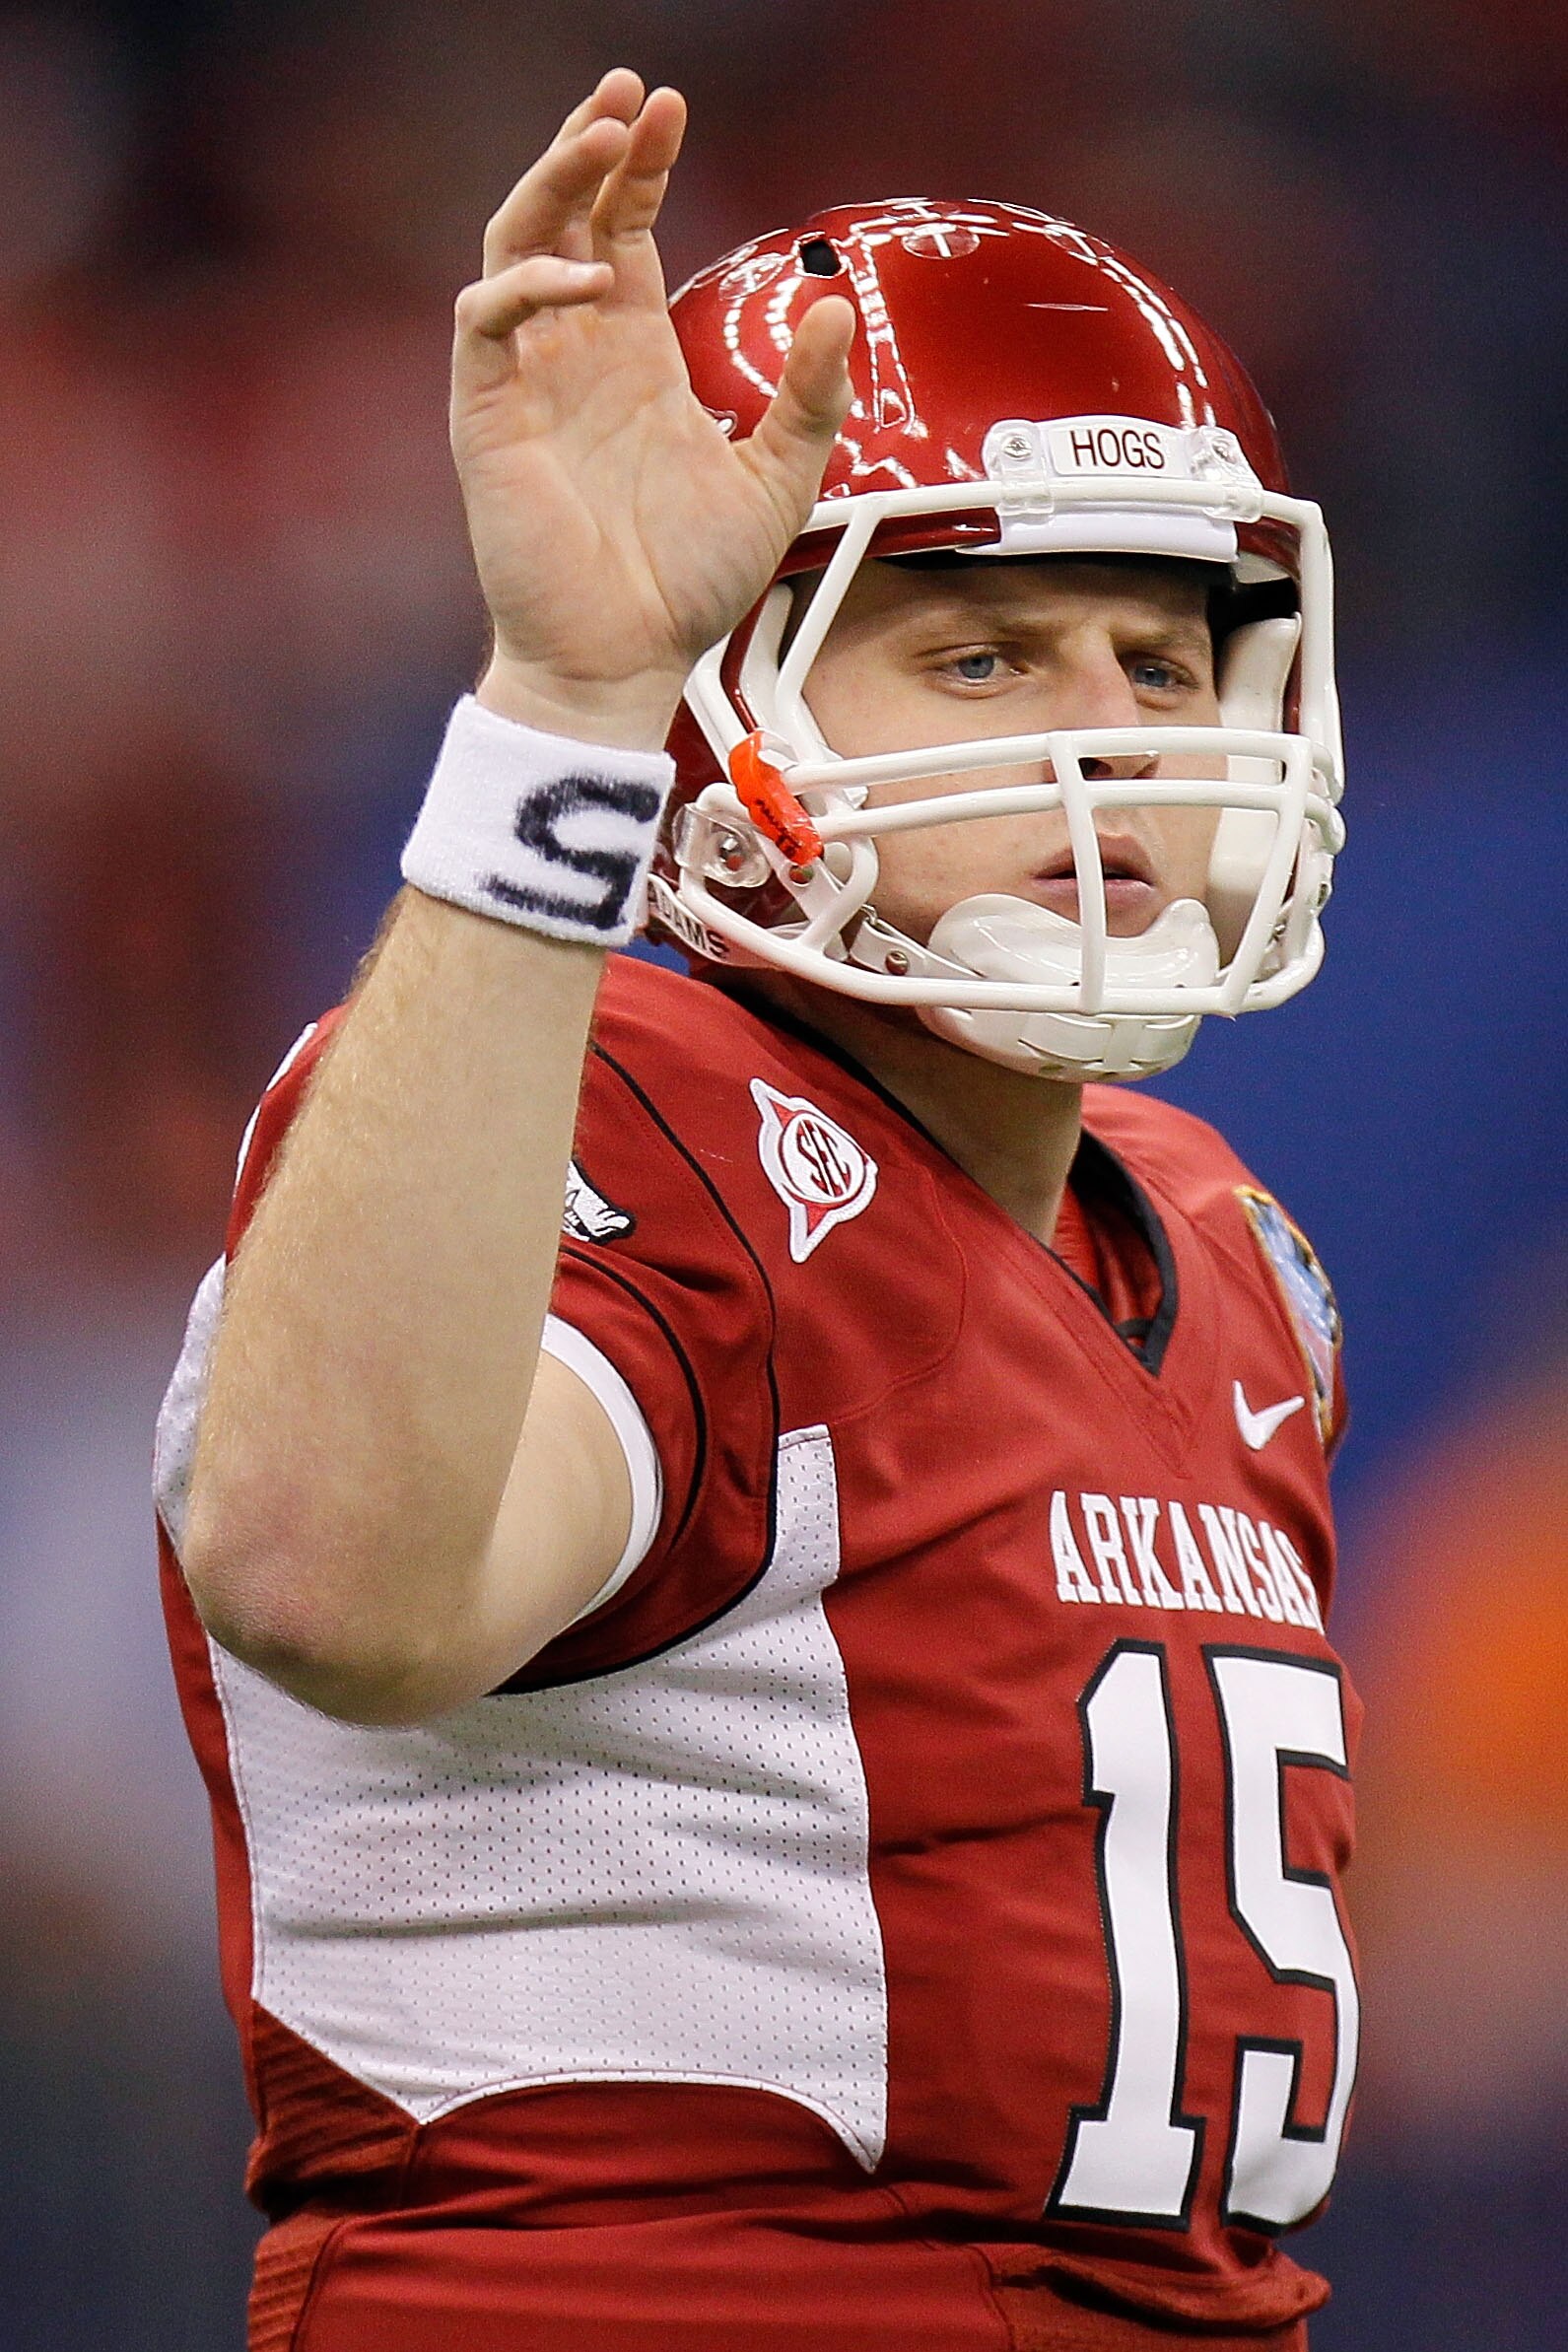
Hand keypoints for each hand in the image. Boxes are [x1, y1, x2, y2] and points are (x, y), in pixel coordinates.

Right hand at [451, 70, 855, 750]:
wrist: (624, 664)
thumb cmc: (684, 589)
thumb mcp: (777, 482)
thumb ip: (809, 398)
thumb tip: (835, 306)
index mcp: (634, 362)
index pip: (624, 231)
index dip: (640, 167)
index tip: (667, 108)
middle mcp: (576, 360)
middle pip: (563, 215)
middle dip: (590, 148)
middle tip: (626, 94)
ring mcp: (527, 385)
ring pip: (512, 247)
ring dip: (550, 187)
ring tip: (598, 142)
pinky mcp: (489, 420)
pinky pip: (487, 323)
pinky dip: (526, 284)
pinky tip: (582, 277)